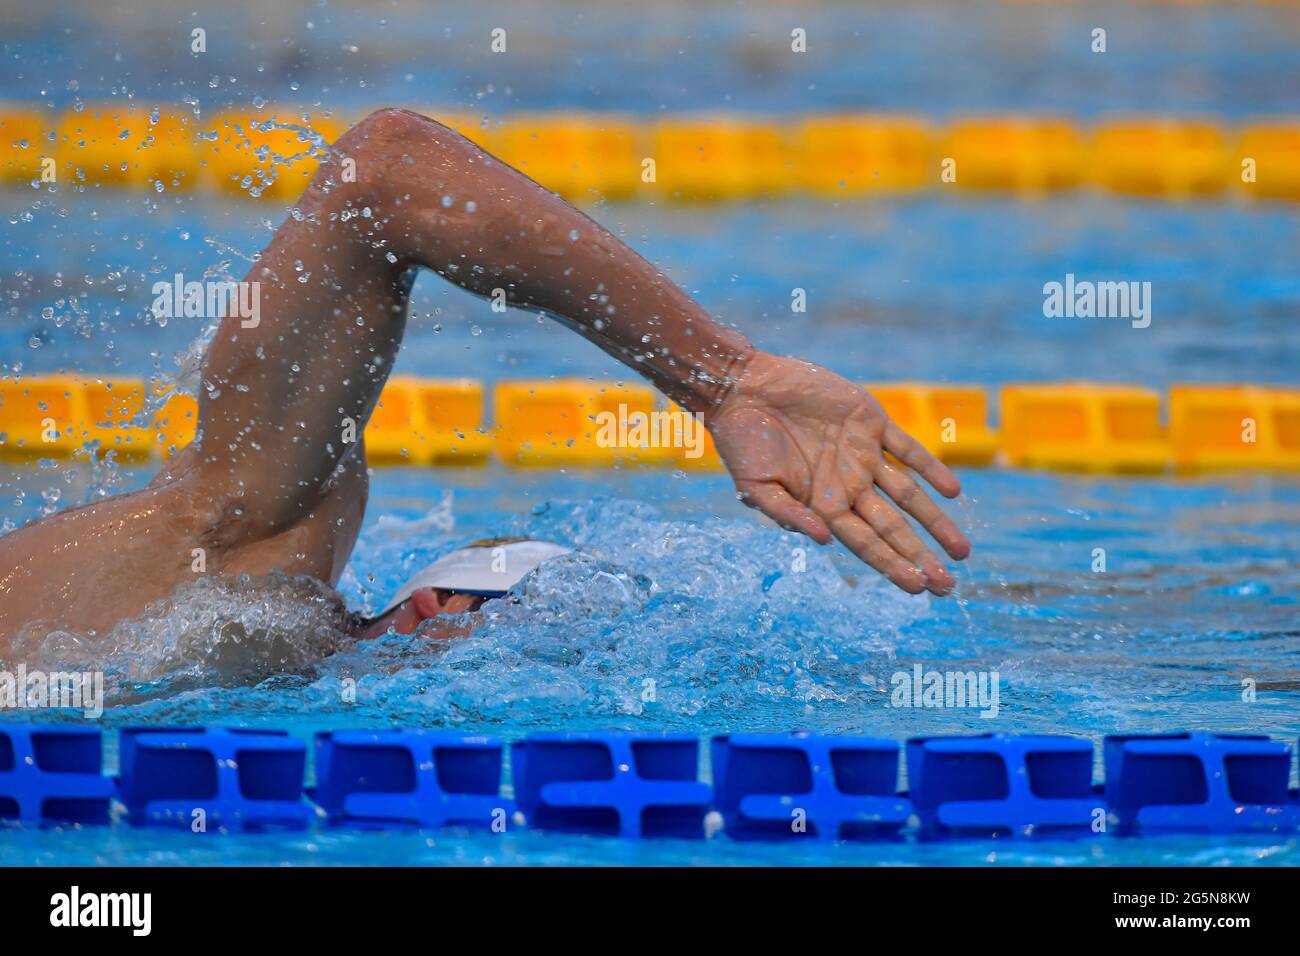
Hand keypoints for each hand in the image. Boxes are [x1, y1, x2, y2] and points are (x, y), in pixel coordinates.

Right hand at [706, 352, 970, 594]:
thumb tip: (823, 541)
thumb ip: (788, 515)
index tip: (919, 588)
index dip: (893, 566)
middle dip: (921, 557)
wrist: (745, 388)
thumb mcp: (755, 487)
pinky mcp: (870, 422)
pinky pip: (908, 449)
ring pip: (909, 495)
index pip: (866, 544)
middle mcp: (848, 485)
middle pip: (893, 529)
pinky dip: (931, 468)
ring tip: (961, 551)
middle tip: (948, 585)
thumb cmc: (742, 442)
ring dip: (936, 521)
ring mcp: (862, 455)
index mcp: (823, 506)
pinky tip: (953, 491)